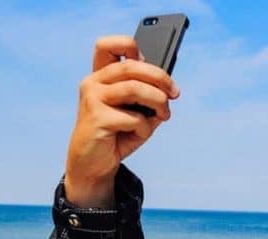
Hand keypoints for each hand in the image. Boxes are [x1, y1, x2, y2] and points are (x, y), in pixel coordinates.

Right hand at [64, 35, 179, 207]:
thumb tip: (168, 91)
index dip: (129, 45)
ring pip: (135, 88)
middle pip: (131, 66)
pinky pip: (134, 118)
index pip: (106, 45)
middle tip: (175, 93)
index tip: (149, 61)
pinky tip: (140, 134)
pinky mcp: (97, 118)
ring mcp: (93, 99)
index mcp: (100, 76)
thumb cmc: (116, 135)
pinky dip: (145, 128)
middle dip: (160, 78)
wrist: (93, 164)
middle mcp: (93, 83)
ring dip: (158, 102)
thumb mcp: (135, 113)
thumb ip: (148, 97)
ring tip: (164, 115)